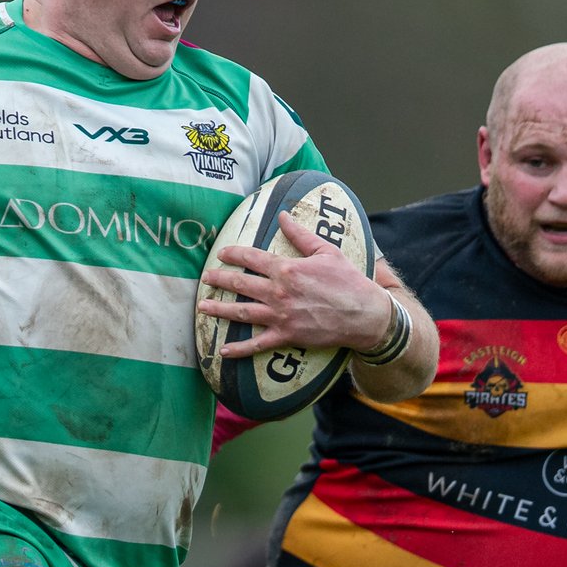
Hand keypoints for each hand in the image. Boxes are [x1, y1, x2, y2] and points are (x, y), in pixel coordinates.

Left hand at [196, 211, 390, 358]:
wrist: (364, 314)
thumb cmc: (348, 280)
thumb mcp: (326, 251)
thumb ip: (301, 234)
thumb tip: (283, 215)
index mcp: (287, 269)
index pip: (252, 259)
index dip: (234, 254)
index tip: (222, 254)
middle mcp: (279, 292)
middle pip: (241, 284)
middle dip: (220, 280)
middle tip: (206, 278)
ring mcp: (280, 316)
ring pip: (242, 312)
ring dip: (220, 309)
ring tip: (202, 307)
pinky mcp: (286, 336)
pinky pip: (257, 344)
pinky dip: (239, 350)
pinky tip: (223, 351)